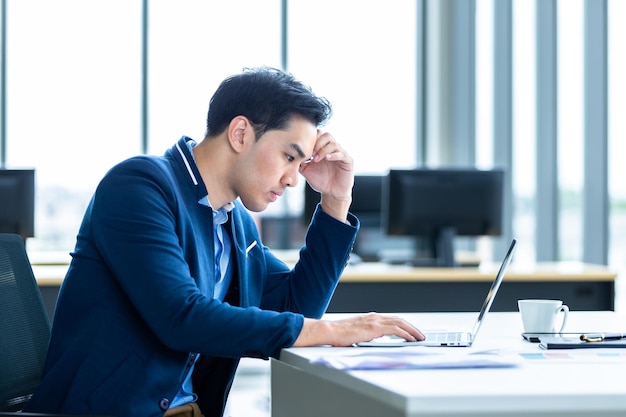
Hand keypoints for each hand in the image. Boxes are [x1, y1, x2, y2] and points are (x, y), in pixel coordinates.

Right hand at [293, 312, 424, 346]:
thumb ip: (366, 334)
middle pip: (399, 320)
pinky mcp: (374, 327)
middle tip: (420, 335)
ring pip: (400, 323)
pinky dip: (405, 333)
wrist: (330, 331)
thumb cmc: (339, 334)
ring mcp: (375, 321)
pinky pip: (395, 329)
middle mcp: (374, 317)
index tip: (411, 331)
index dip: (404, 325)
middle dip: (412, 327)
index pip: (392, 320)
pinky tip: (410, 339)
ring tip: (420, 337)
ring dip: (412, 330)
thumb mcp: (356, 333)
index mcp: (370, 318)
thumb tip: (372, 338)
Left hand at [299, 131, 353, 221]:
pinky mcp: (348, 161)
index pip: (318, 134)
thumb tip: (288, 155)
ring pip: (333, 143)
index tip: (305, 150)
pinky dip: (333, 155)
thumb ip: (299, 161)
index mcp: (323, 148)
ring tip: (317, 159)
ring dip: (323, 150)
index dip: (311, 139)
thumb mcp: (306, 170)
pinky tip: (326, 159)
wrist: (331, 193)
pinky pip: (342, 153)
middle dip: (317, 143)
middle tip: (311, 154)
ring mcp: (341, 153)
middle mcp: (332, 149)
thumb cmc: (320, 181)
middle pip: (326, 135)